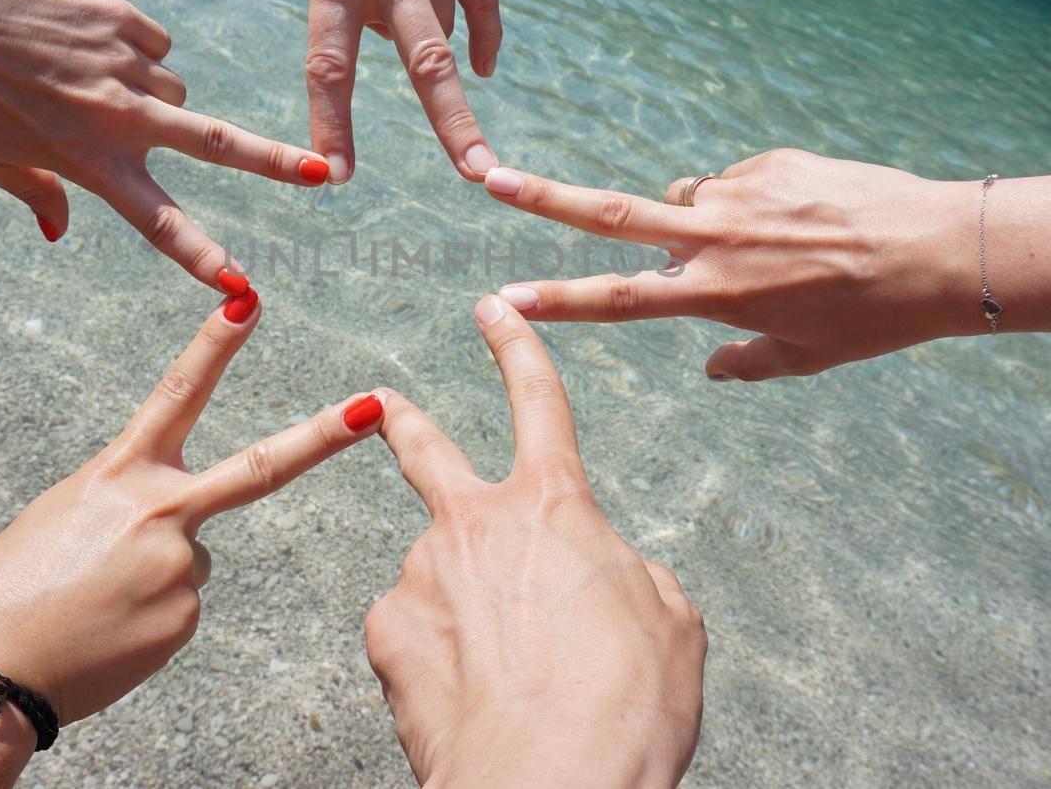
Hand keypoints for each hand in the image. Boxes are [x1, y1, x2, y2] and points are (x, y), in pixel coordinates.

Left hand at [0, 0, 329, 289]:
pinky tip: (77, 40)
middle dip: (274, 163)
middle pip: (217, 145)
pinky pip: (154, 41)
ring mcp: (123, 62)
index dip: (204, 259)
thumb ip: (35, 194)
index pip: (160, 223)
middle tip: (322, 173)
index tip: (242, 289)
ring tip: (80, 78)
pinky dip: (130, 47)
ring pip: (173, 88)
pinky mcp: (118, 16)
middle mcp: (117, 116)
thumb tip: (60, 233)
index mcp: (86, 163)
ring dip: (150, 93)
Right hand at [0, 294, 383, 724]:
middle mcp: (162, 513)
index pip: (176, 393)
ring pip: (190, 557)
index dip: (215, 345)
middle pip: (263, 467)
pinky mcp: (187, 619)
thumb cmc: (6, 589)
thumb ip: (129, 508)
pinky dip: (149, 615)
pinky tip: (107, 630)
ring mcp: (182, 568)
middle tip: (377, 406)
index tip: (248, 298)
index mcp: (119, 473)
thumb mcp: (62, 519)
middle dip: (325, 435)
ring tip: (94, 602)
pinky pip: (179, 606)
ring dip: (153, 575)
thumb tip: (177, 534)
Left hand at [365, 295, 705, 786]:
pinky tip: (469, 693)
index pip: (539, 400)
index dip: (517, 347)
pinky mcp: (385, 631)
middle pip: (425, 450)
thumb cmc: (623, 708)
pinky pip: (411, 631)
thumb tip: (602, 576)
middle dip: (403, 421)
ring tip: (508, 676)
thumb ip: (629, 576)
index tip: (493, 310)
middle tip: (380, 404)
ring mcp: (421, 574)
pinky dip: (436, 656)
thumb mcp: (670, 624)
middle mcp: (475, 523)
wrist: (548, 785)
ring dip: (462, 609)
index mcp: (555, 506)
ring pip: (436, 574)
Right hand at [482, 150, 980, 380]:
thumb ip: (745, 361)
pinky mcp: (772, 162)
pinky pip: (740, 181)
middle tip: (489, 176)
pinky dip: (754, 202)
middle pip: (610, 215)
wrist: (942, 249)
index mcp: (715, 293)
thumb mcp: (806, 357)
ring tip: (776, 245)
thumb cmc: (874, 318)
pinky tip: (807, 220)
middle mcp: (716, 238)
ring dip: (704, 220)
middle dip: (544, 198)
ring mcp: (741, 192)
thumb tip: (710, 366)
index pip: (616, 299)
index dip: (554, 301)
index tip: (504, 297)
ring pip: (691, 200)